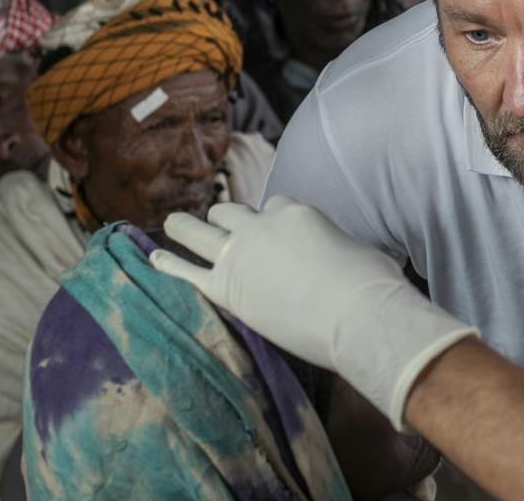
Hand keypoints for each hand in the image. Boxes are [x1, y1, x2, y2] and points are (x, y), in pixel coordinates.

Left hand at [151, 195, 477, 430]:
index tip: (275, 237)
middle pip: (230, 211)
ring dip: (183, 227)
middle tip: (222, 229)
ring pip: (198, 229)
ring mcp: (239, 256)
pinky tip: (152, 257)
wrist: (359, 316)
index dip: (273, 222)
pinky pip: (184, 270)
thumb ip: (336, 247)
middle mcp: (262, 227)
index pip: (275, 207)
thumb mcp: (358, 251)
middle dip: (226, 218)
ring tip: (173, 225)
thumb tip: (343, 258)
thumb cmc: (371, 286)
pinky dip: (166, 262)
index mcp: (296, 213)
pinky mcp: (225, 289)